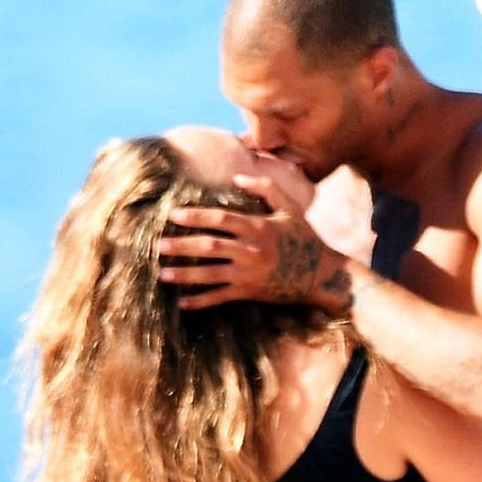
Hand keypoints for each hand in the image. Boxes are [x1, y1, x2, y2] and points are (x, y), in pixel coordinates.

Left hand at [158, 170, 346, 310]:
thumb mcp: (290, 208)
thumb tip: (237, 179)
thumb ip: (264, 189)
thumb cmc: (306, 238)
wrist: (322, 275)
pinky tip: (182, 302)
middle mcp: (251, 250)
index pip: (220, 219)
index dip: (196, 217)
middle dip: (182, 246)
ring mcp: (250, 274)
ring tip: (162, 274)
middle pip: (210, 247)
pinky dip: (201, 301)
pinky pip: (221, 297)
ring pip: (211, 274)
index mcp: (258, 227)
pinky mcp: (251, 292)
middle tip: (158, 246)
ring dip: (185, 275)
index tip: (174, 216)